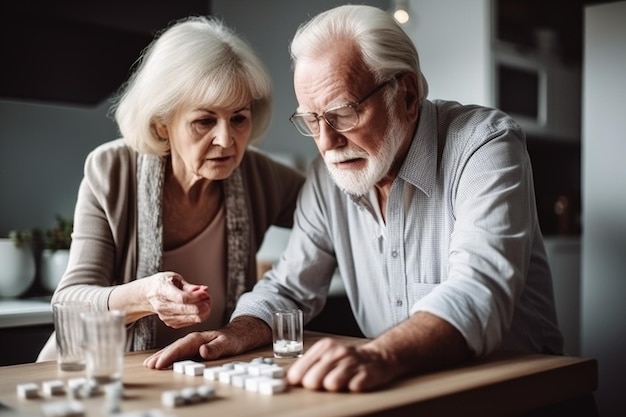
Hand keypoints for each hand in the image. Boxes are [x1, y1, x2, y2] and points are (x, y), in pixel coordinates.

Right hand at [143, 316, 271, 368]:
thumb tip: (202, 351)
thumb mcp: (228, 344)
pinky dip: (170, 356)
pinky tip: (163, 361)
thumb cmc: (235, 339)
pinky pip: (179, 352)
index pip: (182, 347)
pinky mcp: (195, 347)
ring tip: (150, 363)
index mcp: (200, 338)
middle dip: (161, 356)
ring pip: (175, 349)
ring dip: (163, 356)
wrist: (241, 334)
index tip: (159, 363)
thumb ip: (216, 348)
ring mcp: (194, 343)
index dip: (170, 355)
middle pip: (175, 348)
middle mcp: (194, 340)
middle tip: (149, 365)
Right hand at [145, 272, 210, 328]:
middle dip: (202, 305)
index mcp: (162, 291)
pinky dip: (199, 316)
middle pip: (186, 310)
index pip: (181, 298)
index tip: (205, 293)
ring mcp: (166, 316)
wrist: (148, 295)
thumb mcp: (174, 278)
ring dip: (203, 311)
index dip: (196, 297)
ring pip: (191, 318)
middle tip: (208, 297)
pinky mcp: (171, 323)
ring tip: (207, 301)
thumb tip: (202, 290)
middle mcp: (162, 306)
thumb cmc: (162, 284)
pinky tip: (201, 308)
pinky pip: (190, 322)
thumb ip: (189, 286)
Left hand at [286, 337, 392, 391]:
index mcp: (324, 347)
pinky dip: (351, 388)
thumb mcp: (326, 355)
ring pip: (331, 384)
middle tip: (323, 383)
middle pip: (312, 380)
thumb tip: (287, 379)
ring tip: (339, 383)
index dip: (297, 381)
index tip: (298, 385)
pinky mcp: (367, 373)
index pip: (299, 371)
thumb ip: (307, 365)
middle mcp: (337, 352)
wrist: (378, 357)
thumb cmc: (347, 359)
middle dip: (315, 386)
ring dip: (333, 387)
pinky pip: (353, 387)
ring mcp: (352, 362)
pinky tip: (354, 383)